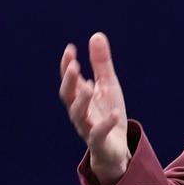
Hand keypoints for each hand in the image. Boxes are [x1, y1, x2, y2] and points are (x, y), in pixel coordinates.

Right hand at [59, 33, 130, 184]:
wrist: (115, 149)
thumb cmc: (108, 114)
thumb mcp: (108, 86)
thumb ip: (101, 63)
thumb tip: (96, 35)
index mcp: (80, 97)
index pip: (70, 80)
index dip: (67, 66)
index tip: (70, 49)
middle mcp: (80, 112)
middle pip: (68, 97)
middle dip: (69, 82)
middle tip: (74, 66)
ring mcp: (87, 128)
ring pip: (78, 116)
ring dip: (82, 101)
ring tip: (89, 86)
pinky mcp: (99, 143)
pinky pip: (99, 134)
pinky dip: (106, 124)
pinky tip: (116, 114)